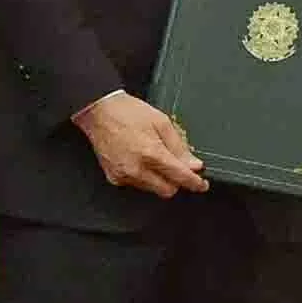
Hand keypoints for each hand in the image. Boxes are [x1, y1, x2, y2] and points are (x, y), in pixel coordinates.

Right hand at [76, 90, 207, 198]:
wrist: (100, 112)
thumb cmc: (129, 113)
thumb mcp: (162, 123)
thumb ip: (180, 147)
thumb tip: (193, 165)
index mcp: (150, 153)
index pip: (179, 177)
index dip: (194, 183)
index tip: (202, 184)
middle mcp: (135, 168)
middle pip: (166, 190)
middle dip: (176, 181)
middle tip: (179, 167)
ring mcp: (123, 175)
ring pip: (152, 189)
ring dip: (160, 179)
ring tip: (155, 157)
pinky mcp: (113, 178)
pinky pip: (137, 185)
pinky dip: (144, 177)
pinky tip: (142, 160)